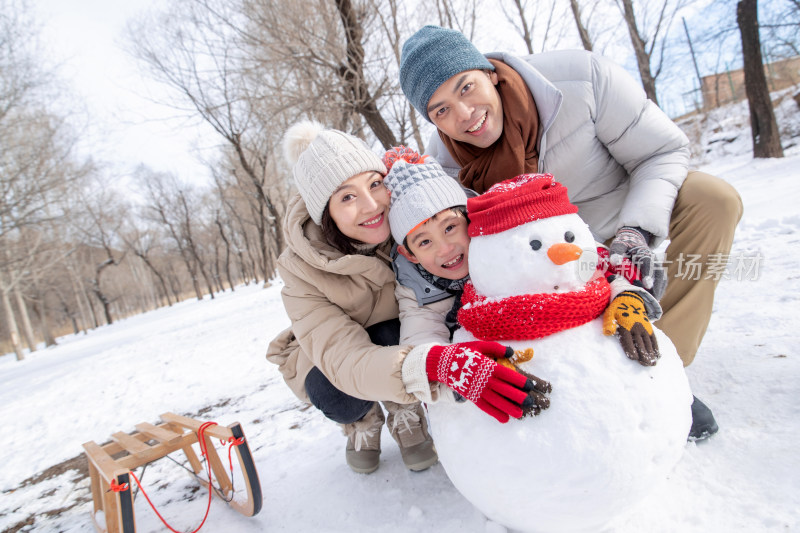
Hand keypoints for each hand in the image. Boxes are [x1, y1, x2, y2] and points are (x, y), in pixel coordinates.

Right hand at [426, 341, 549, 422]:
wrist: (442, 363)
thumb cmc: (462, 352)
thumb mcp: (478, 345)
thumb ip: (496, 348)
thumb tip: (512, 352)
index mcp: (487, 365)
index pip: (507, 374)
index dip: (519, 381)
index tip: (530, 385)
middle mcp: (483, 379)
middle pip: (504, 389)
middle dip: (518, 396)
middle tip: (530, 402)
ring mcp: (476, 389)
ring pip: (495, 401)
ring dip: (508, 408)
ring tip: (520, 414)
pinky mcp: (471, 396)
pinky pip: (484, 407)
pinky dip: (494, 413)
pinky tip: (504, 419)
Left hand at [603, 291, 659, 365]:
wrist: (630, 299)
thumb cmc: (617, 309)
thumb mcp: (610, 314)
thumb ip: (609, 323)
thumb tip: (608, 333)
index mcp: (626, 327)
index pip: (629, 340)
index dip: (631, 349)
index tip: (634, 358)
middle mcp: (636, 328)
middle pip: (640, 344)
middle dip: (643, 355)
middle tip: (645, 365)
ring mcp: (644, 328)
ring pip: (648, 343)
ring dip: (651, 354)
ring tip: (652, 364)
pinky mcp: (649, 328)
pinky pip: (654, 339)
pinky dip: (656, 348)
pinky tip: (658, 356)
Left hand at [609, 227, 665, 298]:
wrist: (634, 240)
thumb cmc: (625, 244)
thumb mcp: (619, 244)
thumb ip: (616, 251)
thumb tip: (614, 261)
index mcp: (644, 253)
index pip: (649, 263)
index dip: (648, 274)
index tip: (647, 284)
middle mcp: (654, 260)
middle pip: (659, 274)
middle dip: (656, 287)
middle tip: (650, 299)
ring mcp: (657, 266)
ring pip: (662, 280)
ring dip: (658, 291)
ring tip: (651, 303)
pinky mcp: (657, 272)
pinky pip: (661, 282)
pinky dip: (658, 291)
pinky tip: (651, 300)